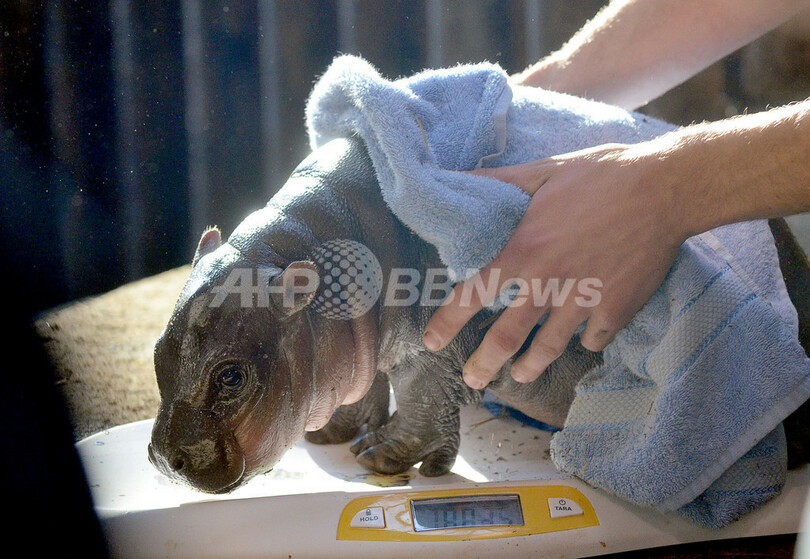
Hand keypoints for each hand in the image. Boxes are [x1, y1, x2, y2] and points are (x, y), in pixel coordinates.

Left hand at [422, 142, 686, 388]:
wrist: (665, 188)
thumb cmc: (598, 176)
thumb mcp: (541, 171)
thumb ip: (497, 182)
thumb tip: (455, 177)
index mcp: (523, 252)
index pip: (472, 295)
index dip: (447, 322)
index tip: (432, 342)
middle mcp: (548, 284)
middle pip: (507, 338)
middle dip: (484, 364)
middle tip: (473, 380)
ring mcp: (584, 302)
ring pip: (549, 347)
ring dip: (530, 366)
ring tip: (518, 376)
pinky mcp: (617, 309)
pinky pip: (594, 338)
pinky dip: (585, 343)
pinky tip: (580, 343)